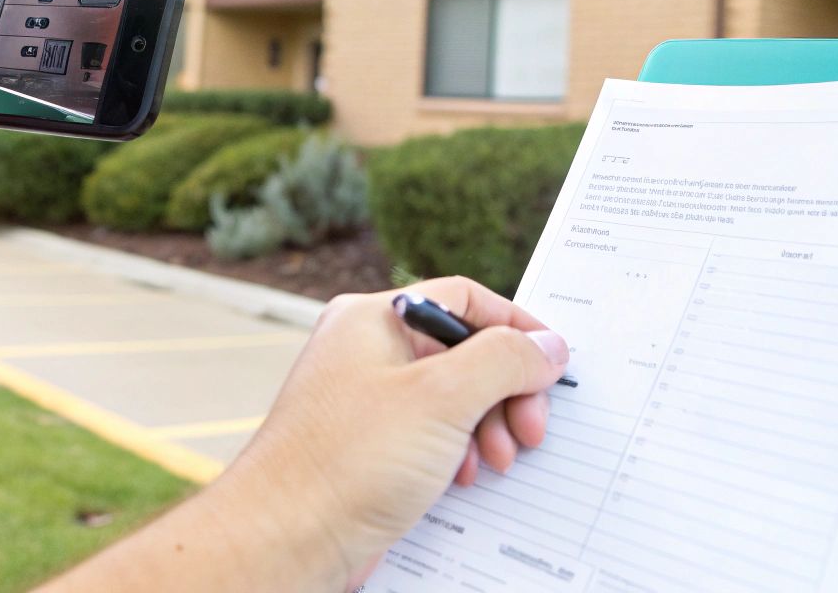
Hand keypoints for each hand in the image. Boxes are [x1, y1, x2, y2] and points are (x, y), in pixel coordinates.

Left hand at [234, 276, 568, 582]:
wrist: (286, 537)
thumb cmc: (347, 461)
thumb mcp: (443, 398)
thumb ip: (504, 361)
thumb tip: (547, 346)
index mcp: (374, 318)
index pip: (463, 300)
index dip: (515, 328)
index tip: (551, 362)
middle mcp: (366, 351)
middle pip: (463, 352)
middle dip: (505, 391)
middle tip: (529, 429)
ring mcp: (365, 400)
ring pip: (451, 398)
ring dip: (486, 427)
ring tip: (496, 461)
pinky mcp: (367, 446)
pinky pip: (430, 435)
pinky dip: (458, 453)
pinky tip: (462, 479)